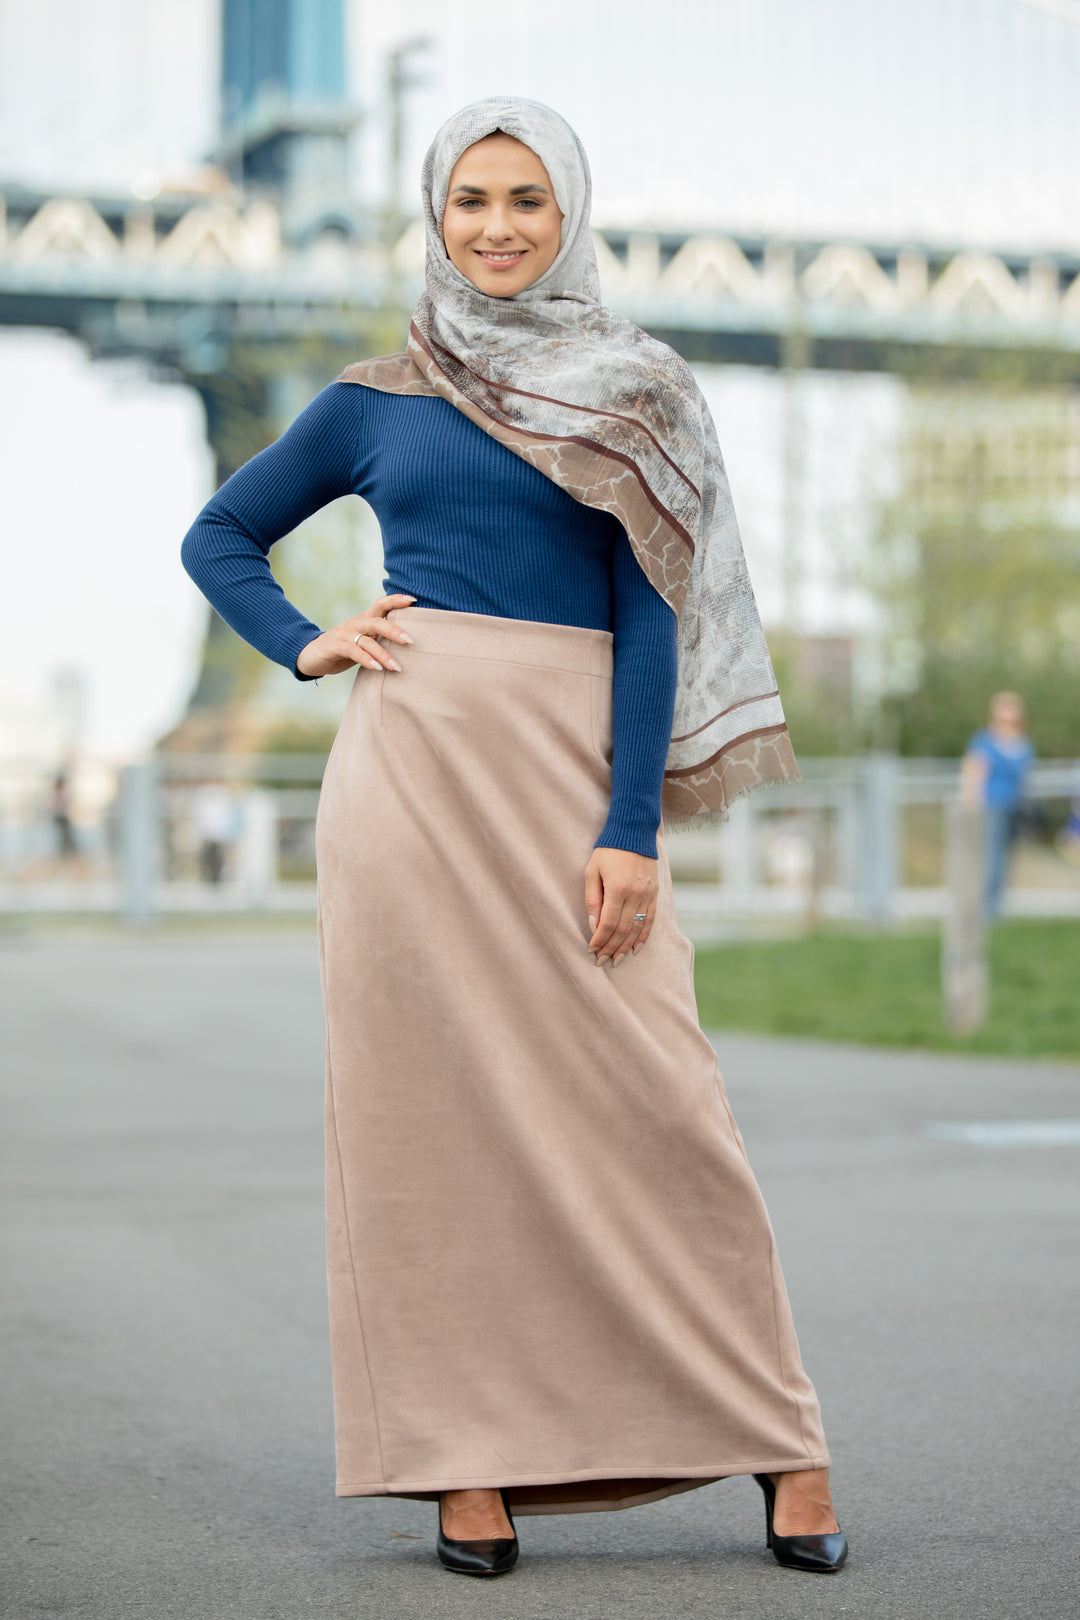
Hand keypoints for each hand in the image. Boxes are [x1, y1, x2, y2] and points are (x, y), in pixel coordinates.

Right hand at [295, 594, 416, 677]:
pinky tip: (377, 668)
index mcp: (363, 620)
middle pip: (377, 622)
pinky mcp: (334, 647)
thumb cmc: (342, 650)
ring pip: (367, 641)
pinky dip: (366, 660)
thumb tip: (406, 644)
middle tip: (411, 641)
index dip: (395, 600)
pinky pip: (353, 651)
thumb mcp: (362, 642)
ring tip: (397, 667)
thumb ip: (379, 639)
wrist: (311, 656)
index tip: (413, 600)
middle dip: (394, 631)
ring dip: (383, 655)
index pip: (381, 604)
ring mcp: (344, 634)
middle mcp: (354, 624)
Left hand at [584, 847, 658, 967]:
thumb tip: (594, 925)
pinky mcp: (655, 894)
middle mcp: (635, 894)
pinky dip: (643, 936)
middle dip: (611, 948)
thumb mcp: (592, 871)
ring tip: (617, 959)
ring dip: (627, 946)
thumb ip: (592, 899)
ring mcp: (647, 894)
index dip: (600, 940)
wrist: (634, 833)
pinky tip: (636, 948)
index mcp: (617, 888)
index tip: (592, 950)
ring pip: (637, 928)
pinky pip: (650, 920)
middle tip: (602, 961)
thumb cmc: (607, 851)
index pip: (608, 923)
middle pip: (623, 929)